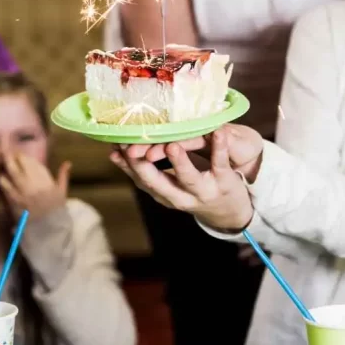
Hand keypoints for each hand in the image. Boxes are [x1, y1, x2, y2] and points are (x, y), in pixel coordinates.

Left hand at [0, 154, 70, 221]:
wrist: (49, 230)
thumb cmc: (57, 210)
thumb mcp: (63, 192)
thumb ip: (63, 175)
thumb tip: (68, 162)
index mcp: (46, 181)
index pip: (33, 163)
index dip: (23, 156)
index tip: (19, 152)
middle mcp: (33, 184)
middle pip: (19, 165)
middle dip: (11, 156)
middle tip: (6, 151)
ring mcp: (22, 193)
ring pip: (10, 174)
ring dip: (5, 167)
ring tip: (1, 163)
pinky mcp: (14, 202)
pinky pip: (6, 188)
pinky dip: (2, 181)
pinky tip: (1, 178)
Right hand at [112, 128, 254, 231]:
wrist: (229, 213)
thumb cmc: (192, 191)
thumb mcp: (166, 186)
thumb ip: (145, 170)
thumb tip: (114, 151)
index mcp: (164, 194)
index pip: (141, 181)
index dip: (127, 166)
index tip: (114, 147)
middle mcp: (181, 196)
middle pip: (159, 184)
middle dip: (144, 167)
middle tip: (131, 148)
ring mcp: (203, 190)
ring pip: (189, 178)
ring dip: (180, 162)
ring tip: (172, 145)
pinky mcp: (225, 181)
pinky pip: (221, 163)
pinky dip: (220, 147)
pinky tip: (218, 131)